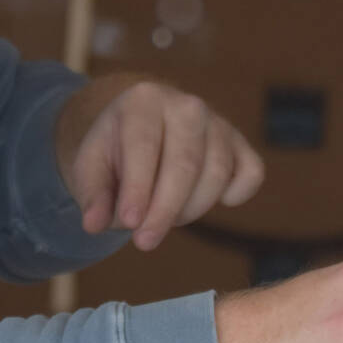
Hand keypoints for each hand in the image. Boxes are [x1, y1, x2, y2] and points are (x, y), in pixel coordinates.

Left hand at [56, 74, 264, 249]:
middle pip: (185, 163)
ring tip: (163, 219)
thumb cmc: (115, 151)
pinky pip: (251, 172)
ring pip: (218, 172)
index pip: (144, 146)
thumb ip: (92, 195)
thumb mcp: (91, 167)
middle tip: (144, 242)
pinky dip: (237, 193)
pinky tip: (215, 202)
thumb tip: (94, 224)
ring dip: (192, 208)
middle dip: (165, 209)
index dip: (138, 188)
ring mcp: (218, 122)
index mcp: (143, 100)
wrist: (142, 131)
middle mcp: (186, 105)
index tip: (129, 223)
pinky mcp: (239, 142)